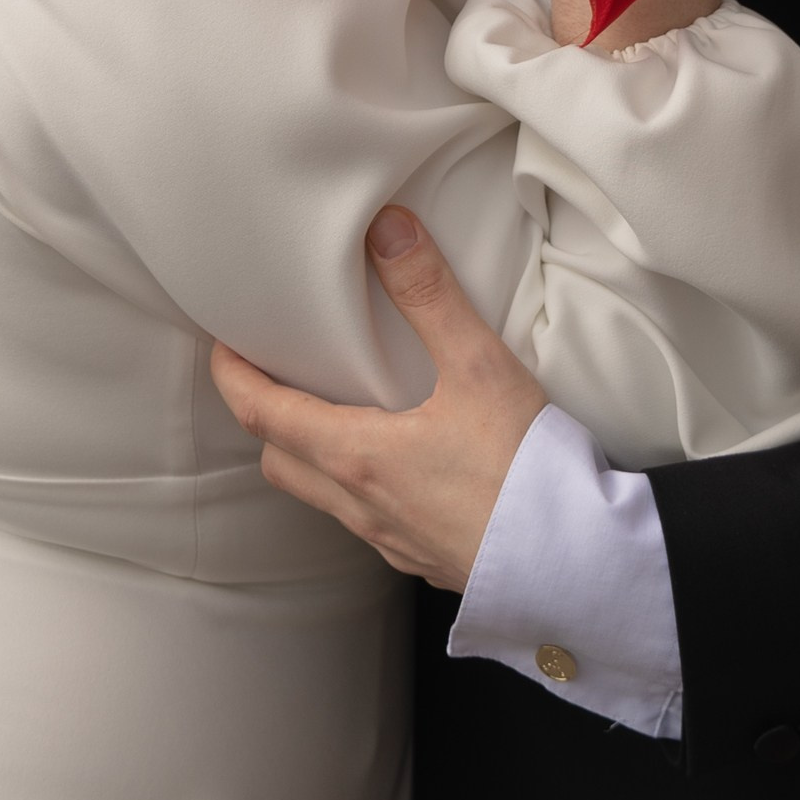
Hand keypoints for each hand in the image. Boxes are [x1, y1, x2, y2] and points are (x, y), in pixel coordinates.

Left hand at [210, 206, 545, 591]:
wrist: (577, 568)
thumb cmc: (526, 471)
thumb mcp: (479, 367)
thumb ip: (429, 296)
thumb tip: (387, 231)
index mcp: (356, 456)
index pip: (262, 413)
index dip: (232, 376)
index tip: (222, 346)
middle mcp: (361, 505)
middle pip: (280, 459)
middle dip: (265, 416)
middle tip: (272, 374)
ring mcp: (390, 539)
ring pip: (321, 496)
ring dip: (309, 453)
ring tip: (332, 411)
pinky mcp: (424, 558)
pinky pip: (366, 520)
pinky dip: (356, 485)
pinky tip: (395, 464)